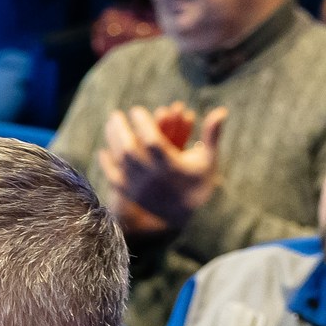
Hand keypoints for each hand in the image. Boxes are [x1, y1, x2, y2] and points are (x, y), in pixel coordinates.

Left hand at [97, 103, 224, 231]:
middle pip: (130, 149)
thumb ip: (211, 135)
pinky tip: (103, 151)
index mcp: (171, 165)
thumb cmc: (198, 183)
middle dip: (121, 129)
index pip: (153, 140)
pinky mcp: (130, 194)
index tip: (137, 110)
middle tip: (116, 114)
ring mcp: (138, 185)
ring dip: (113, 140)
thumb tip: (222, 110)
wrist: (186, 216)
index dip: (143, 124)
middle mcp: (152, 175)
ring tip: (111, 124)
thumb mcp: (208, 160)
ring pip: (119, 160)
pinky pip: (113, 178)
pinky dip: (107, 164)